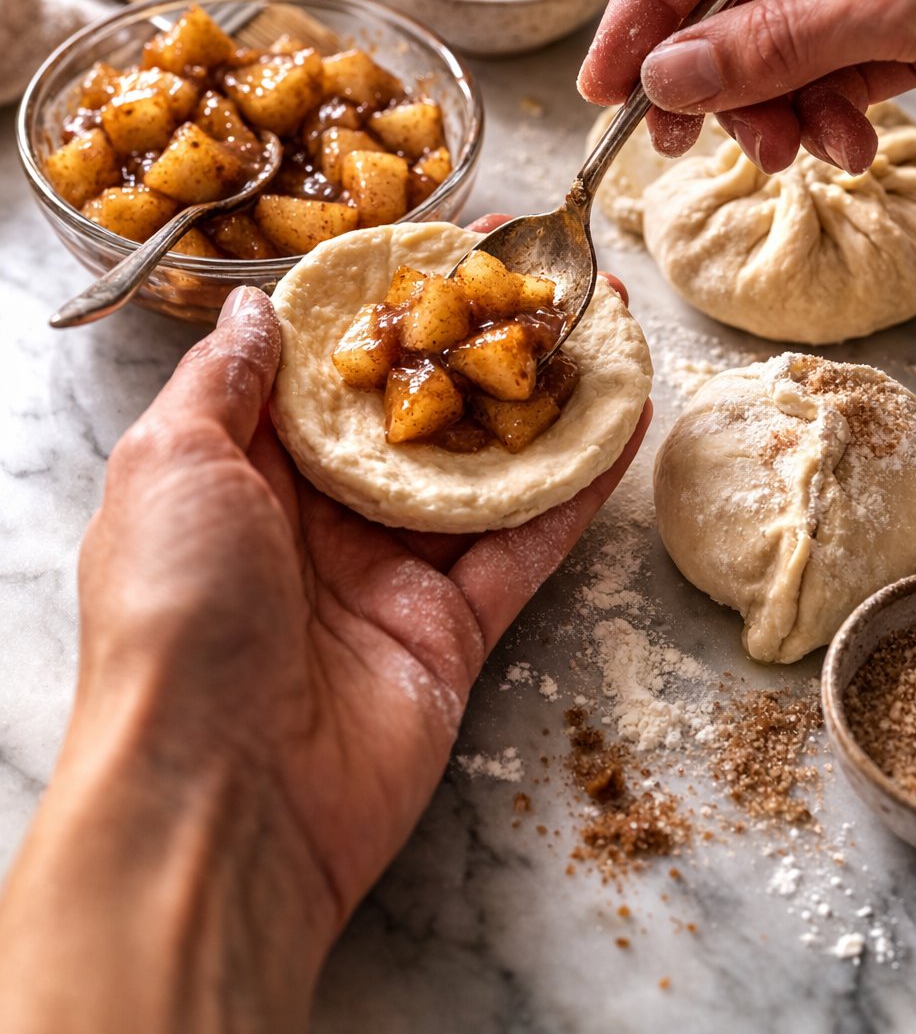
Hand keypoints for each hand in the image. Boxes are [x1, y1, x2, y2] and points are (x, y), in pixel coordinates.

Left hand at [0, 227, 648, 1033]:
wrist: (219, 797)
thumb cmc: (174, 615)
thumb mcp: (169, 464)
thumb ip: (223, 381)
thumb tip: (258, 307)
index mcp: (242, 473)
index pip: (326, 368)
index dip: (383, 304)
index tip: (438, 243)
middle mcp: (318, 518)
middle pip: (416, 411)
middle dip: (475, 341)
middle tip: (541, 274)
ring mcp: (391, 574)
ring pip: (482, 470)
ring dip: (540, 399)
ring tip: (599, 327)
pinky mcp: (454, 630)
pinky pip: (525, 543)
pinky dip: (576, 487)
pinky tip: (622, 422)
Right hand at [579, 0, 915, 171]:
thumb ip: (779, 42)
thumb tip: (670, 77)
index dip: (647, 5)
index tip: (605, 79)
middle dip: (714, 74)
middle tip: (680, 141)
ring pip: (780, 47)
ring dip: (776, 108)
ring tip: (797, 151)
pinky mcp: (910, 25)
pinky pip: (833, 74)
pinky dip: (829, 115)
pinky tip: (849, 144)